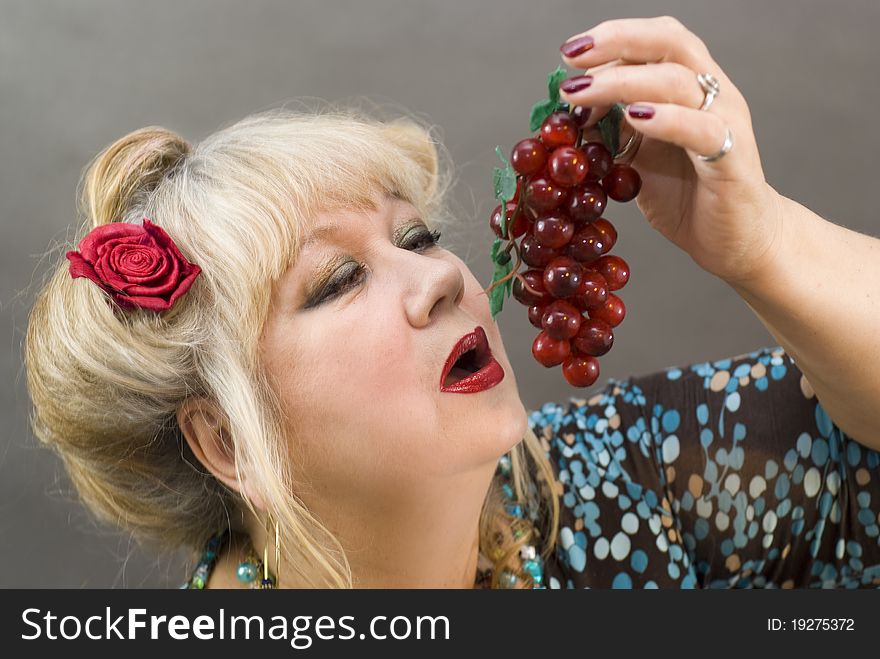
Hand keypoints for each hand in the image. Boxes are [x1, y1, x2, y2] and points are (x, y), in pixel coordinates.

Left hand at [558, 16, 783, 285]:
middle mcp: (712, 93)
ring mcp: (725, 122)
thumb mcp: (638, 157)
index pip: (656, 40)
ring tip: (582, 94)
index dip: (613, 38)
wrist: (734, 239)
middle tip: (571, 58)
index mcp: (691, 86)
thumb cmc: (688, 194)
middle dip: (615, 43)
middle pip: (669, 44)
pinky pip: (701, 129)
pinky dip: (666, 119)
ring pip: (678, 82)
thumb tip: (570, 112)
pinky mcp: (731, 158)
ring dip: (622, 83)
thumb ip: (612, 131)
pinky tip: (634, 118)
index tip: (570, 53)